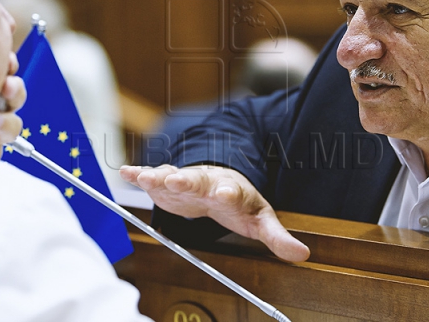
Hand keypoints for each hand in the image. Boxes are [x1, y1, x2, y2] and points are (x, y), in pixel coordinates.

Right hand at [120, 164, 309, 261]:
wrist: (220, 183)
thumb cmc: (240, 203)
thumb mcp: (260, 220)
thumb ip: (277, 237)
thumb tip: (302, 255)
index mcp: (231, 190)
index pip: (231, 191)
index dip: (227, 193)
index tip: (224, 194)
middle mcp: (207, 181)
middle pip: (196, 180)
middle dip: (186, 180)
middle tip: (176, 180)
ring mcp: (186, 180)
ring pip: (172, 176)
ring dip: (158, 176)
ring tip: (145, 177)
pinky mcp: (169, 184)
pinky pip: (153, 177)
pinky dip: (139, 175)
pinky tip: (126, 173)